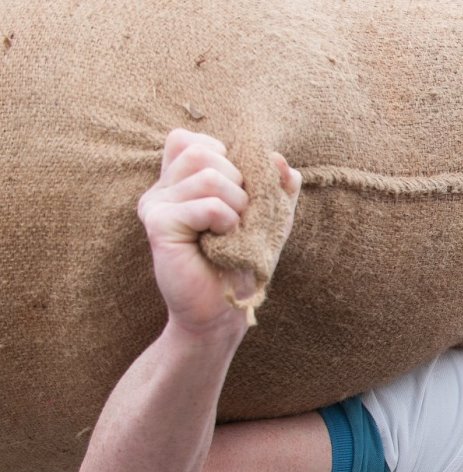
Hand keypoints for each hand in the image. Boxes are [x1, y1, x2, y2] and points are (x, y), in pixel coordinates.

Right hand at [136, 129, 300, 335]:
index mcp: (179, 182)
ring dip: (237, 204)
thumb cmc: (242, 261)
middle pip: (203, 151)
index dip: (224, 159)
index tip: (235, 194)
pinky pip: (208, 204)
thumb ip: (276, 185)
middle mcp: (161, 188)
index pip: (192, 140)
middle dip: (237, 182)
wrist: (222, 310)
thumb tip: (277, 158)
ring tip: (230, 232)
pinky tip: (222, 241)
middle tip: (236, 218)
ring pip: (209, 174)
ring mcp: (155, 204)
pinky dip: (227, 221)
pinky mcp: (158, 224)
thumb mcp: (268, 217)